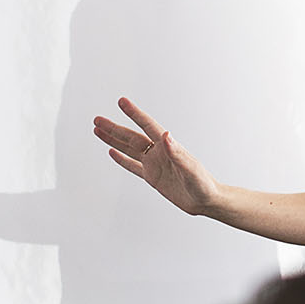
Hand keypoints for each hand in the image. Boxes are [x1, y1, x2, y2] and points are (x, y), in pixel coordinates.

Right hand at [95, 98, 220, 215]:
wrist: (207, 202)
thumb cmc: (204, 185)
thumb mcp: (191, 169)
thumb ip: (178, 153)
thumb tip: (166, 135)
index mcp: (168, 147)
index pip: (148, 126)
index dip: (134, 114)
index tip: (122, 102)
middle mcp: (159, 153)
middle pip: (132, 137)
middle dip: (114, 128)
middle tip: (97, 119)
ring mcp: (155, 165)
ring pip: (129, 149)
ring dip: (113, 140)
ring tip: (98, 130)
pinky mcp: (153, 177)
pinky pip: (133, 166)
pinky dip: (121, 159)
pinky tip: (112, 152)